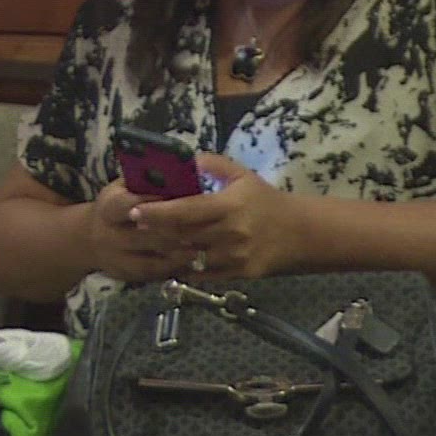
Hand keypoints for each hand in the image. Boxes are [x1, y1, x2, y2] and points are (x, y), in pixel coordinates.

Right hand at [84, 180, 193, 282]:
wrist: (89, 238)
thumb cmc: (119, 204)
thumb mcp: (125, 187)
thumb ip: (148, 182)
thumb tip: (183, 170)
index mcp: (109, 206)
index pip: (132, 205)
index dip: (159, 204)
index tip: (187, 200)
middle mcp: (108, 234)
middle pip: (147, 236)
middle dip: (176, 233)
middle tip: (204, 229)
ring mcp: (115, 257)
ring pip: (152, 259)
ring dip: (179, 255)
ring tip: (204, 247)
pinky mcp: (124, 275)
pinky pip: (152, 274)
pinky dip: (173, 268)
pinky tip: (193, 262)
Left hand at [128, 154, 302, 277]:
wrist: (300, 233)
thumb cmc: (268, 202)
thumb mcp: (244, 176)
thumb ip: (215, 165)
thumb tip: (186, 160)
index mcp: (230, 205)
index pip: (185, 210)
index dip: (157, 212)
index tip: (135, 211)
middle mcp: (230, 233)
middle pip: (181, 235)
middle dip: (156, 231)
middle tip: (138, 226)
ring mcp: (233, 257)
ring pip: (188, 257)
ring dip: (168, 251)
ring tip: (153, 243)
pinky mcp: (237, 275)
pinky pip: (202, 275)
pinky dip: (185, 269)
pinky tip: (176, 259)